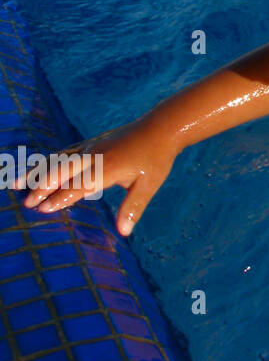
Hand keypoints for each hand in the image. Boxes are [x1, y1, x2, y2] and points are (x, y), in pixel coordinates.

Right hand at [16, 122, 177, 236]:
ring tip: (15, 184)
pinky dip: (48, 161)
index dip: (62, 197)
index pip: (80, 185)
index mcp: (108, 167)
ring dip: (37, 172)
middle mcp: (95, 156)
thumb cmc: (156, 159)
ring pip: (58, 160)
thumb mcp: (150, 184)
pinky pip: (64, 152)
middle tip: (27, 203)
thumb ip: (133, 207)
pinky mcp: (90, 143)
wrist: (161, 128)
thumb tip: (124, 232)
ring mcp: (91, 147)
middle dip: (43, 187)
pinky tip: (36, 168)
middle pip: (63, 171)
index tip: (44, 208)